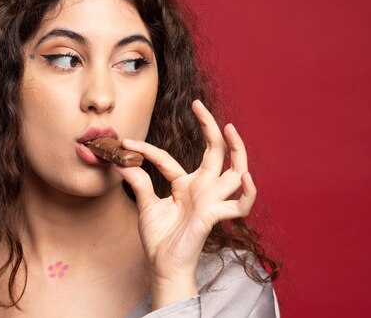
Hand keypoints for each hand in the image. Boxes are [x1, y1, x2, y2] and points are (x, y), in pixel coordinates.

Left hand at [115, 100, 256, 307]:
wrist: (163, 265)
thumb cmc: (159, 239)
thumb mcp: (146, 205)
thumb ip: (139, 182)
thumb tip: (122, 162)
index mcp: (185, 185)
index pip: (168, 158)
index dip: (146, 150)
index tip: (126, 143)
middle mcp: (202, 188)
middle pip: (215, 152)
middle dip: (210, 127)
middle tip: (198, 105)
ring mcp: (211, 200)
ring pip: (235, 170)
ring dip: (238, 150)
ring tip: (230, 129)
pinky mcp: (214, 215)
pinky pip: (240, 205)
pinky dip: (248, 193)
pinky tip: (244, 177)